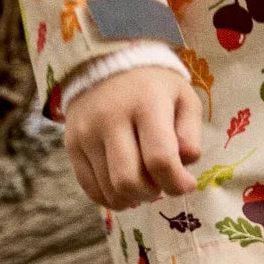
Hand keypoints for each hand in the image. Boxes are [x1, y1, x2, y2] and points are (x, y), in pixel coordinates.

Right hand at [64, 65, 203, 211]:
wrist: (105, 65)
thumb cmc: (153, 88)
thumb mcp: (183, 99)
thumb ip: (191, 134)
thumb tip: (185, 164)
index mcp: (145, 103)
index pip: (159, 159)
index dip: (176, 183)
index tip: (185, 184)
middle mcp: (111, 118)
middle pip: (129, 181)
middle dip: (152, 193)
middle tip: (160, 183)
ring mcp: (87, 133)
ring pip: (110, 190)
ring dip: (133, 198)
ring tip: (142, 182)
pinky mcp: (72, 145)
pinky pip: (92, 190)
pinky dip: (112, 198)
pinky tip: (123, 187)